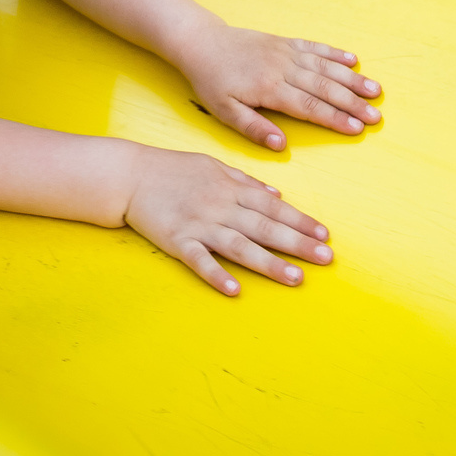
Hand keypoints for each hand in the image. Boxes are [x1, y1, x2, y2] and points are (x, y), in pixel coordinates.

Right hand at [123, 148, 333, 295]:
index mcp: (230, 188)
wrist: (129, 174)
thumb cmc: (172, 169)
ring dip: (269, 263)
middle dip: (297, 243)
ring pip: (240, 246)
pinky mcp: (177, 240)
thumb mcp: (212, 165)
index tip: (324, 234)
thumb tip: (276, 194)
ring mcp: (199, 224)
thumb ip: (245, 181)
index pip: (273, 206)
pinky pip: (200, 260)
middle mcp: (220, 206)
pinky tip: (234, 289)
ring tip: (295, 278)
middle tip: (325, 258)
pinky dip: (216, 274)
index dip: (300, 221)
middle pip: (264, 227)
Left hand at [180, 25, 381, 149]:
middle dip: (353, 103)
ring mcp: (286, 52)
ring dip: (352, 79)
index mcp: (269, 88)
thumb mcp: (224, 111)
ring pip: (325, 67)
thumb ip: (253, 128)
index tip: (356, 129)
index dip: (334, 118)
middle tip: (376, 116)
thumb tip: (281, 146)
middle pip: (324, 88)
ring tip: (376, 91)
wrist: (202, 43)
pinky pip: (315, 47)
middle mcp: (282, 68)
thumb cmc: (212, 81)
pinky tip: (354, 60)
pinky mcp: (286, 42)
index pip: (308, 107)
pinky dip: (336, 53)